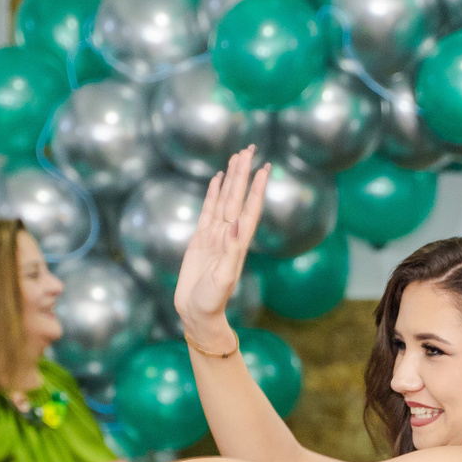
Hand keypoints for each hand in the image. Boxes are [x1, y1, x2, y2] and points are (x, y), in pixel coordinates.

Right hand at [172, 148, 268, 343]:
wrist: (196, 313)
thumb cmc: (212, 301)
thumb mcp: (223, 278)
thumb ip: (231, 252)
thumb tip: (238, 225)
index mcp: (238, 243)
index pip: (250, 208)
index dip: (258, 188)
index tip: (265, 167)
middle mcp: (229, 235)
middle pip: (238, 197)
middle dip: (244, 173)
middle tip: (250, 148)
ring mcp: (215, 236)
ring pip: (224, 199)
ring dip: (232, 179)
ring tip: (236, 157)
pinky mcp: (200, 239)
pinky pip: (208, 210)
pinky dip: (212, 193)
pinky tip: (216, 180)